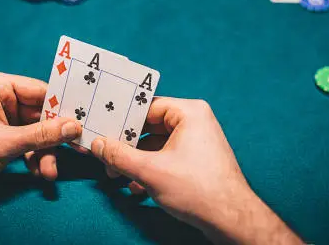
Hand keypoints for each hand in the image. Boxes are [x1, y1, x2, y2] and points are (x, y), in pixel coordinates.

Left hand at [0, 71, 81, 211]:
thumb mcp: (5, 143)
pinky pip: (27, 143)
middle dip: (53, 138)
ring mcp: (3, 118)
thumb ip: (42, 135)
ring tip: (49, 173)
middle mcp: (2, 98)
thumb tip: (74, 127)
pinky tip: (39, 172)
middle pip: (41, 115)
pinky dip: (34, 157)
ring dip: (44, 152)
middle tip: (73, 152)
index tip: (83, 122)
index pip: (41, 92)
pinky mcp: (1, 136)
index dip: (62, 108)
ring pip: (36, 132)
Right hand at [89, 98, 302, 244]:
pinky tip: (138, 186)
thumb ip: (119, 156)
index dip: (123, 120)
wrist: (231, 220)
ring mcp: (198, 140)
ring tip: (117, 175)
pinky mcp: (198, 159)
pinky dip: (152, 169)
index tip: (103, 129)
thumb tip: (97, 144)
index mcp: (190, 112)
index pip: (147, 107)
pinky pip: (168, 156)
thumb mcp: (150, 171)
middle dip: (127, 145)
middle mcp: (196, 121)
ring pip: (157, 144)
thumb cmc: (198, 190)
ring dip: (136, 160)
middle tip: (105, 155)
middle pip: (150, 126)